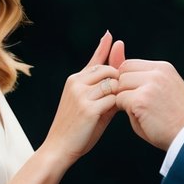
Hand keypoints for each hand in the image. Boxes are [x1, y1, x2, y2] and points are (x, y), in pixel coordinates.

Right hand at [41, 32, 121, 165]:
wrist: (59, 148)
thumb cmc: (77, 129)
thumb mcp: (91, 105)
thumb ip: (105, 90)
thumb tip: (121, 78)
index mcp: (75, 80)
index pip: (95, 61)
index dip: (103, 48)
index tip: (110, 36)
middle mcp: (76, 83)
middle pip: (109, 70)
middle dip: (120, 81)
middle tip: (124, 96)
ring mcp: (81, 95)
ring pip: (112, 83)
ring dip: (121, 93)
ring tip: (121, 105)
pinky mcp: (88, 108)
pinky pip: (113, 99)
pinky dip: (120, 104)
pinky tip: (121, 111)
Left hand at [115, 57, 183, 149]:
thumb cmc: (177, 118)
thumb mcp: (163, 92)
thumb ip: (144, 83)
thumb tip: (116, 78)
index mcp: (163, 68)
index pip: (130, 65)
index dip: (126, 80)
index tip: (133, 95)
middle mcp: (157, 72)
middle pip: (122, 72)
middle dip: (123, 88)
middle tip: (136, 106)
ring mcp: (149, 85)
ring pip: (119, 86)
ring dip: (124, 99)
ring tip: (141, 113)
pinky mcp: (141, 100)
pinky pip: (120, 101)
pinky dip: (127, 112)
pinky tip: (143, 120)